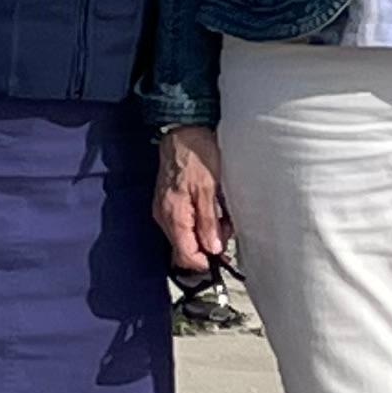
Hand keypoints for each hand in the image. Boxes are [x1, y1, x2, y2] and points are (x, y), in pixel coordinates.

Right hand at [153, 126, 233, 277]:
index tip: (223, 259)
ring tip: (222, 215)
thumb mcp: (209, 189)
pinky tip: (212, 207)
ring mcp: (165, 209)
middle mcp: (164, 216)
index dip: (205, 262)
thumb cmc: (197, 154)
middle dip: (207, 246)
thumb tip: (213, 249)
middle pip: (184, 247)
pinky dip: (199, 220)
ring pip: (185, 235)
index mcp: (173, 215)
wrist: (184, 130)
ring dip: (205, 232)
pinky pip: (184, 221)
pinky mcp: (170, 201)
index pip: (185, 255)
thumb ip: (209, 222)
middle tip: (226, 231)